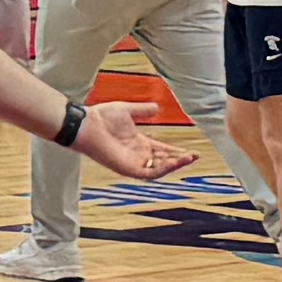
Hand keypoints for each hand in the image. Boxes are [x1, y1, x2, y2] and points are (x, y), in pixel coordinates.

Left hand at [70, 104, 194, 185]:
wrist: (86, 124)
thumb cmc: (101, 117)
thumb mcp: (127, 110)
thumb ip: (142, 110)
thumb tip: (157, 107)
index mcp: (137, 143)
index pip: (161, 150)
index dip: (176, 151)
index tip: (191, 151)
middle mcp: (136, 155)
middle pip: (163, 161)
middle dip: (179, 160)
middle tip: (194, 156)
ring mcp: (132, 163)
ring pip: (158, 169)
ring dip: (174, 165)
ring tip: (188, 158)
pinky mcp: (127, 169)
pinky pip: (148, 173)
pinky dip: (162, 169)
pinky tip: (173, 162)